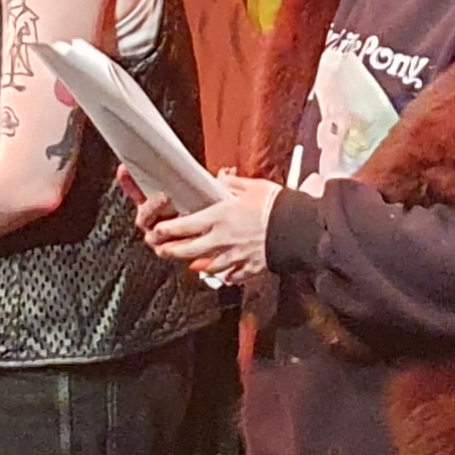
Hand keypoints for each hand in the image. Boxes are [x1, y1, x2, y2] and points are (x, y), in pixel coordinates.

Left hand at [146, 172, 280, 289]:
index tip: (157, 231)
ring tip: (190, 265)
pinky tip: (225, 276)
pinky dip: (228, 276)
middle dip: (174, 251)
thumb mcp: (251, 186)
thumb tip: (221, 178)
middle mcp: (224, 239)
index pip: (186, 225)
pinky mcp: (251, 266)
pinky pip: (235, 275)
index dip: (168, 230)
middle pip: (191, 250)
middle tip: (162, 251)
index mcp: (221, 217)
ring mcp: (236, 255)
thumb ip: (231, 183)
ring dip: (197, 265)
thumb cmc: (275, 204)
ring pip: (210, 265)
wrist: (297, 227)